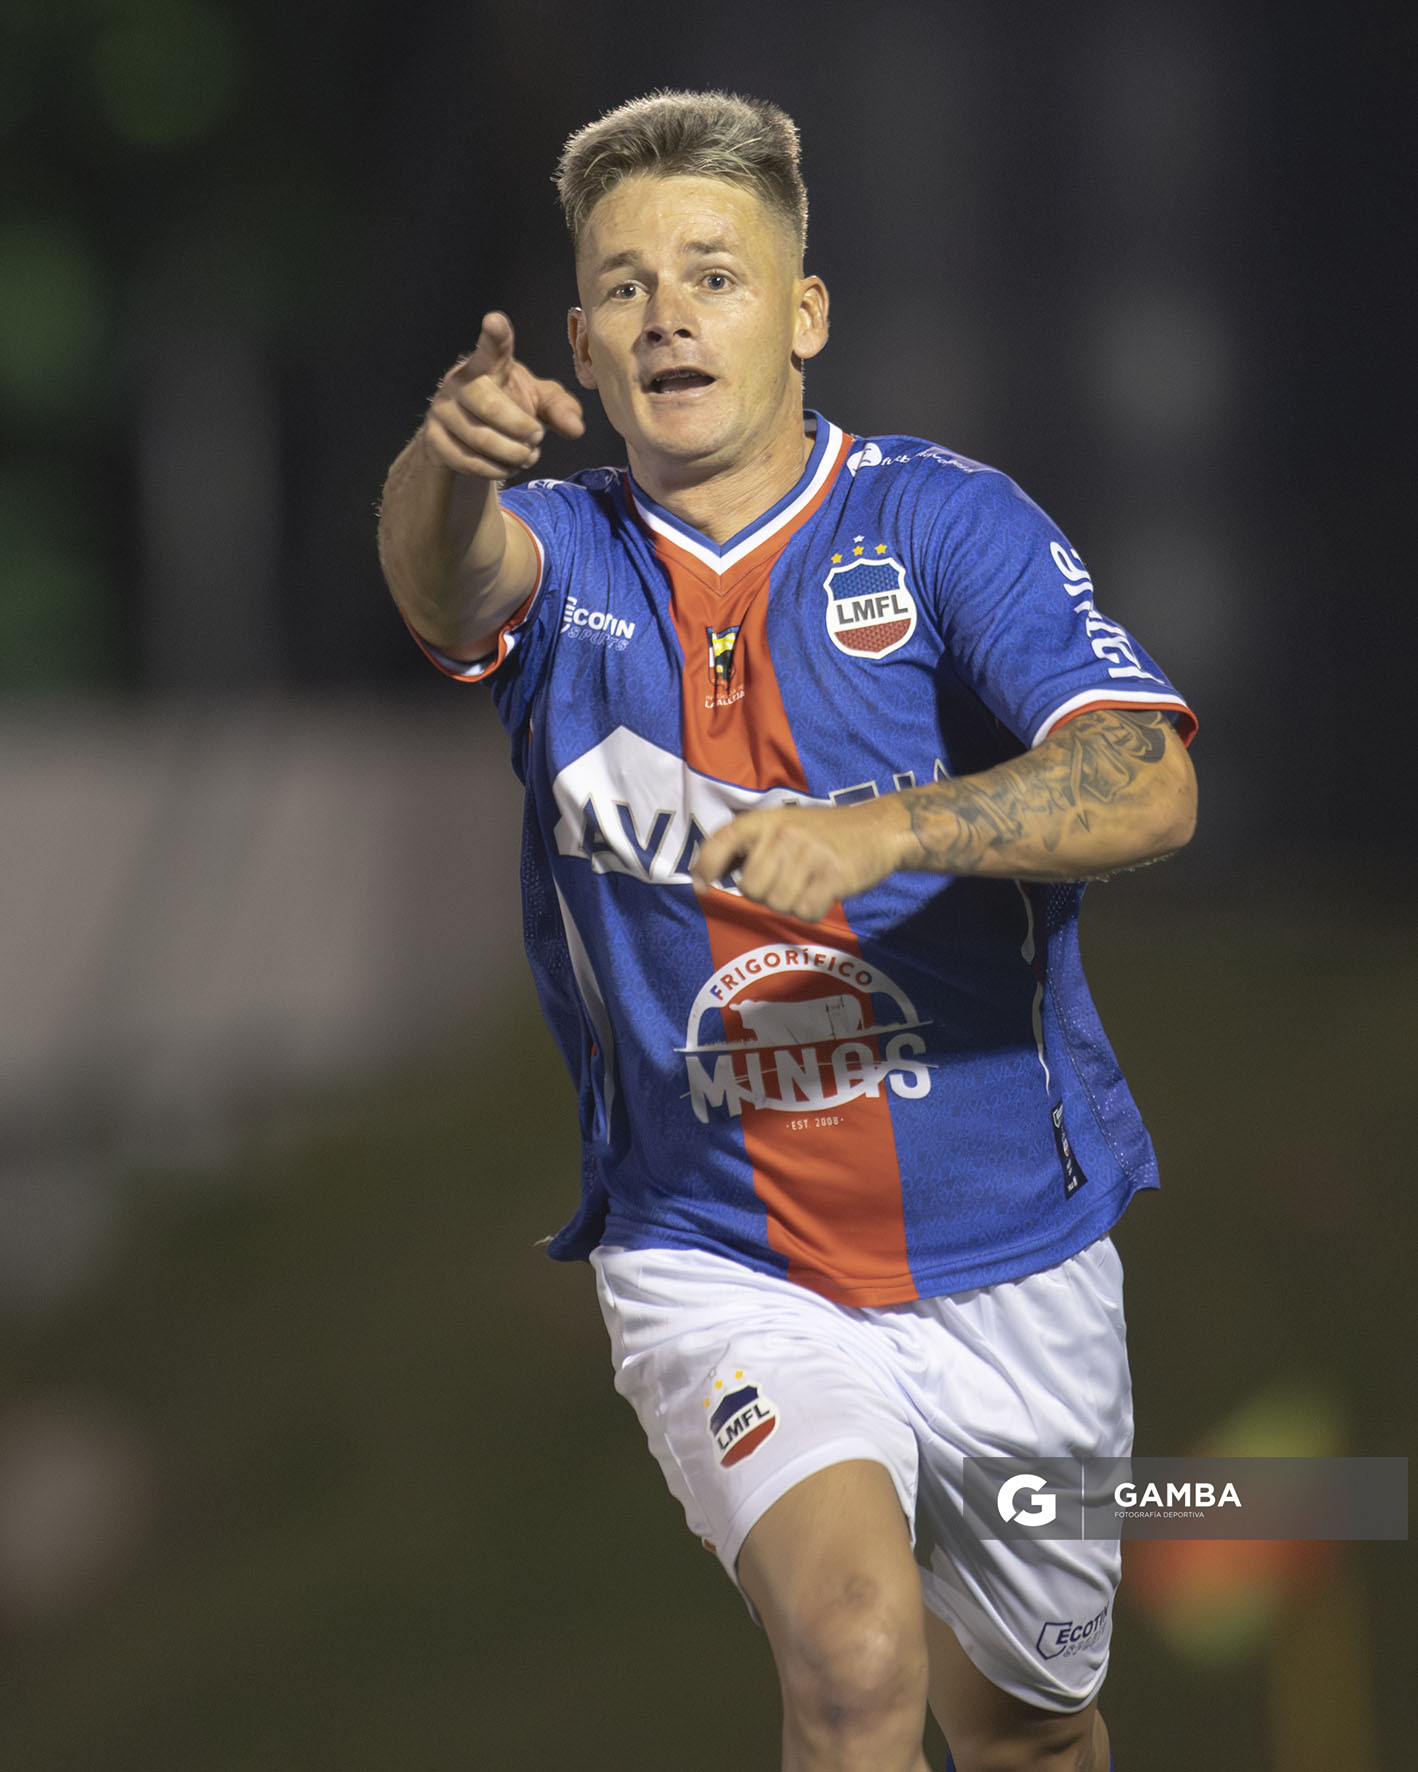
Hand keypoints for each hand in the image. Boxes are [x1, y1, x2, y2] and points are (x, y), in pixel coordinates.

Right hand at [422, 312, 584, 478]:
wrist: (465, 436)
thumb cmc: (507, 407)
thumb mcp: (538, 402)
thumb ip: (560, 408)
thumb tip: (575, 428)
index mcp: (487, 365)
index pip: (491, 348)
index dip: (495, 336)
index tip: (495, 320)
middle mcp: (459, 382)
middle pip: (490, 407)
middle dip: (520, 428)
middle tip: (538, 436)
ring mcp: (442, 410)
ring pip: (481, 439)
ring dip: (512, 454)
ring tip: (527, 455)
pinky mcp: (434, 439)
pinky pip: (469, 462)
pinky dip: (496, 470)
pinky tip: (508, 466)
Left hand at [691, 800, 908, 922]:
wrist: (877, 829)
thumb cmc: (822, 834)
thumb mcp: (781, 826)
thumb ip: (746, 847)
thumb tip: (702, 876)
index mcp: (765, 820)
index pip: (722, 841)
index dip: (706, 867)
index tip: (701, 887)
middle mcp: (783, 833)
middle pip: (750, 889)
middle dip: (764, 895)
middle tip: (786, 882)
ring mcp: (809, 853)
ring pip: (777, 904)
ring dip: (791, 904)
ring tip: (807, 885)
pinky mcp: (832, 875)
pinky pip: (805, 913)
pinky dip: (812, 912)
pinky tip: (823, 894)